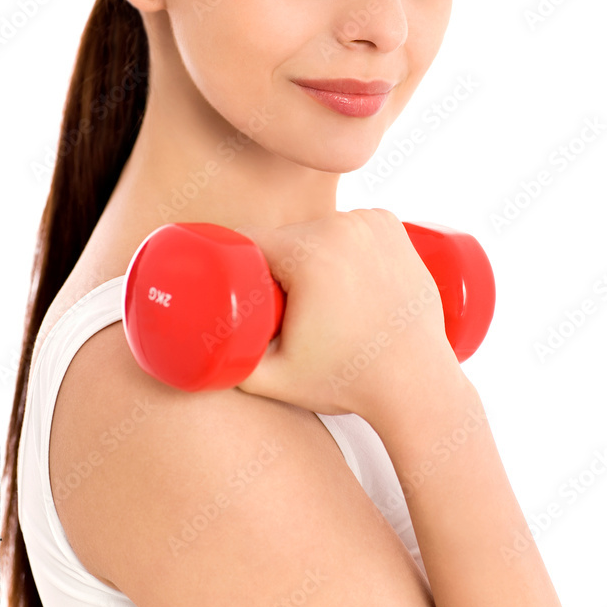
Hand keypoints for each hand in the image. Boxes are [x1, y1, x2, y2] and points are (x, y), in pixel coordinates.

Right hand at [234, 208, 460, 422]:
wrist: (416, 384)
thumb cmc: (349, 382)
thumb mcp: (273, 379)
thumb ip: (225, 364)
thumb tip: (190, 355)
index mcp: (308, 251)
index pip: (251, 241)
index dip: (238, 264)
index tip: (240, 291)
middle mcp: (343, 225)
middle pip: (286, 237)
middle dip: (275, 267)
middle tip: (281, 308)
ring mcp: (373, 222)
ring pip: (318, 230)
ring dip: (309, 253)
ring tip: (314, 294)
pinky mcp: (393, 227)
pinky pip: (350, 225)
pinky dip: (341, 240)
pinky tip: (340, 266)